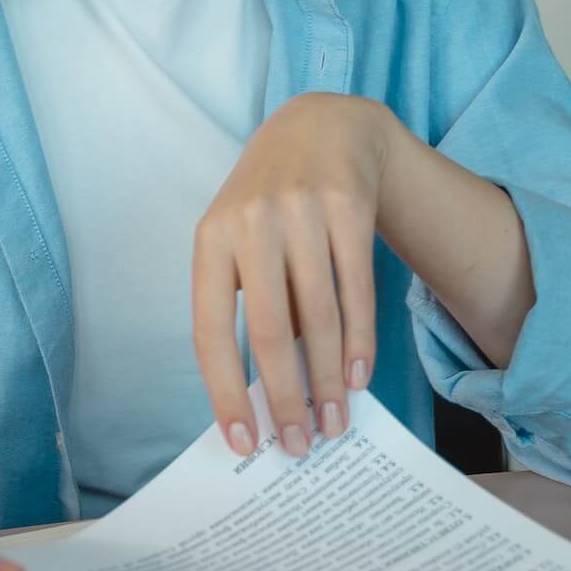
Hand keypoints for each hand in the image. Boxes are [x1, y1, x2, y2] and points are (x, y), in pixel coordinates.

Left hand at [190, 92, 402, 458]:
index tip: (243, 442)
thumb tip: (265, 395)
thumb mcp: (239, 239)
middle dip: (285, 397)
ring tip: (335, 422)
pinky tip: (359, 376)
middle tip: (299, 445)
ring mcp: (303, 209)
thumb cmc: (270, 202)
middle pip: (270, 330)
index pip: (210, 329)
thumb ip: (246, 304)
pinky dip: (359, 340)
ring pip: (320, 315)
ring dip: (329, 379)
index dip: (224, 391)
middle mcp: (252, 221)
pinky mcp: (351, 205)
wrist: (323, 125)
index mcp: (211, 239)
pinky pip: (358, 288)